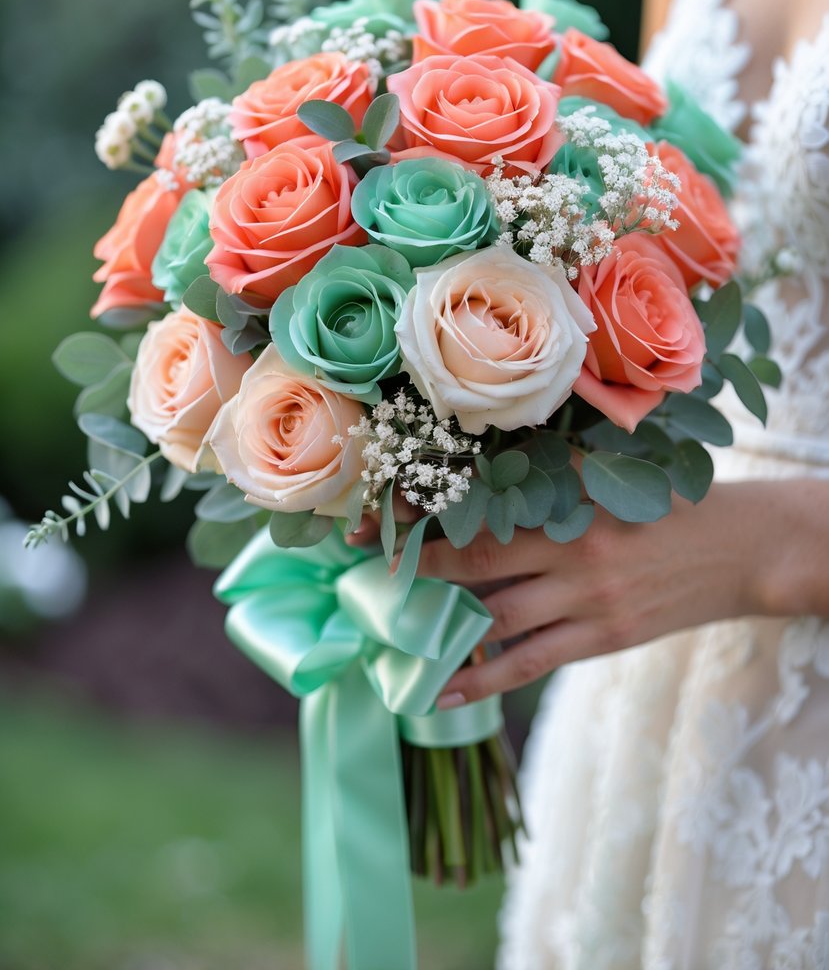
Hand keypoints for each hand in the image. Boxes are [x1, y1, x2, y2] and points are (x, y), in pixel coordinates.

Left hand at [413, 478, 827, 706]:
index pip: (483, 503)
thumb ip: (550, 473)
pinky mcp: (601, 638)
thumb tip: (478, 470)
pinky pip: (529, 663)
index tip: (376, 516)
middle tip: (366, 568)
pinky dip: (481, 680)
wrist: (738, 551)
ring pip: (495, 617)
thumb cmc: (665, 506)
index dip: (425, 511)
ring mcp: (587, 599)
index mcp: (573, 499)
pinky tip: (441, 693)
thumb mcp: (612, 478)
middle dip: (415, 565)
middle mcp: (574, 548)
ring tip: (388, 631)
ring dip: (439, 625)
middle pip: (477, 560)